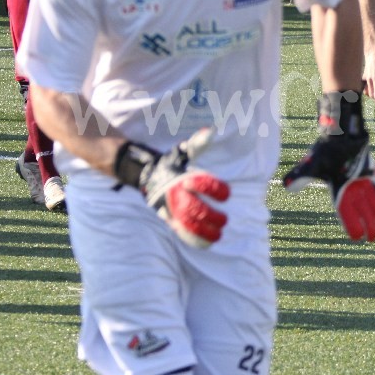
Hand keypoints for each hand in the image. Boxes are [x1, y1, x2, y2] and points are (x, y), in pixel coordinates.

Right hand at [114, 129, 230, 248]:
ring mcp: (171, 207)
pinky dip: (193, 239)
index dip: (212, 188)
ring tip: (218, 235)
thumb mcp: (184, 151)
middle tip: (223, 219)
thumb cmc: (172, 163)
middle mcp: (176, 194)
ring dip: (203, 232)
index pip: (200, 183)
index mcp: (182, 177)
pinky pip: (180, 231)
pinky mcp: (169, 218)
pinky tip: (208, 244)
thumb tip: (211, 131)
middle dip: (210, 216)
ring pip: (186, 224)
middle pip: (193, 208)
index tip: (225, 194)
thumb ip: (199, 143)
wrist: (148, 175)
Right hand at [283, 91, 374, 241]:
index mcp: (338, 190)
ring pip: (371, 202)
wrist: (340, 132)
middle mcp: (350, 188)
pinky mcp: (371, 171)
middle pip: (361, 212)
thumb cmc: (326, 149)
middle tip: (373, 238)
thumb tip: (287, 186)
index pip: (345, 214)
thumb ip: (300, 176)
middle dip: (367, 225)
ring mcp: (361, 180)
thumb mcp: (312, 165)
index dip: (351, 226)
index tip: (357, 238)